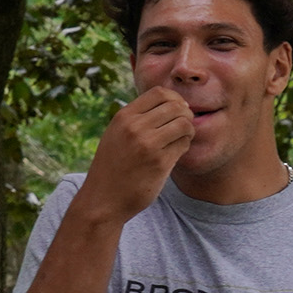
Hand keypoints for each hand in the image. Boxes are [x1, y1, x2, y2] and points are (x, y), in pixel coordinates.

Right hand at [75, 86, 194, 220]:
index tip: (177, 110)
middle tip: (184, 126)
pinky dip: (185, 146)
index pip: (159, 92)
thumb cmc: (112, 166)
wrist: (103, 200)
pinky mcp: (160, 163)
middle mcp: (135, 127)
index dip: (175, 98)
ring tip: (182, 139)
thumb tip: (170, 102)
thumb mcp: (116, 134)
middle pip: (176, 106)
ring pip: (184, 123)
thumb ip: (136, 118)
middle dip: (186, 114)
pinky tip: (176, 153)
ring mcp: (148, 145)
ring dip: (188, 130)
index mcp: (124, 117)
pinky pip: (183, 145)